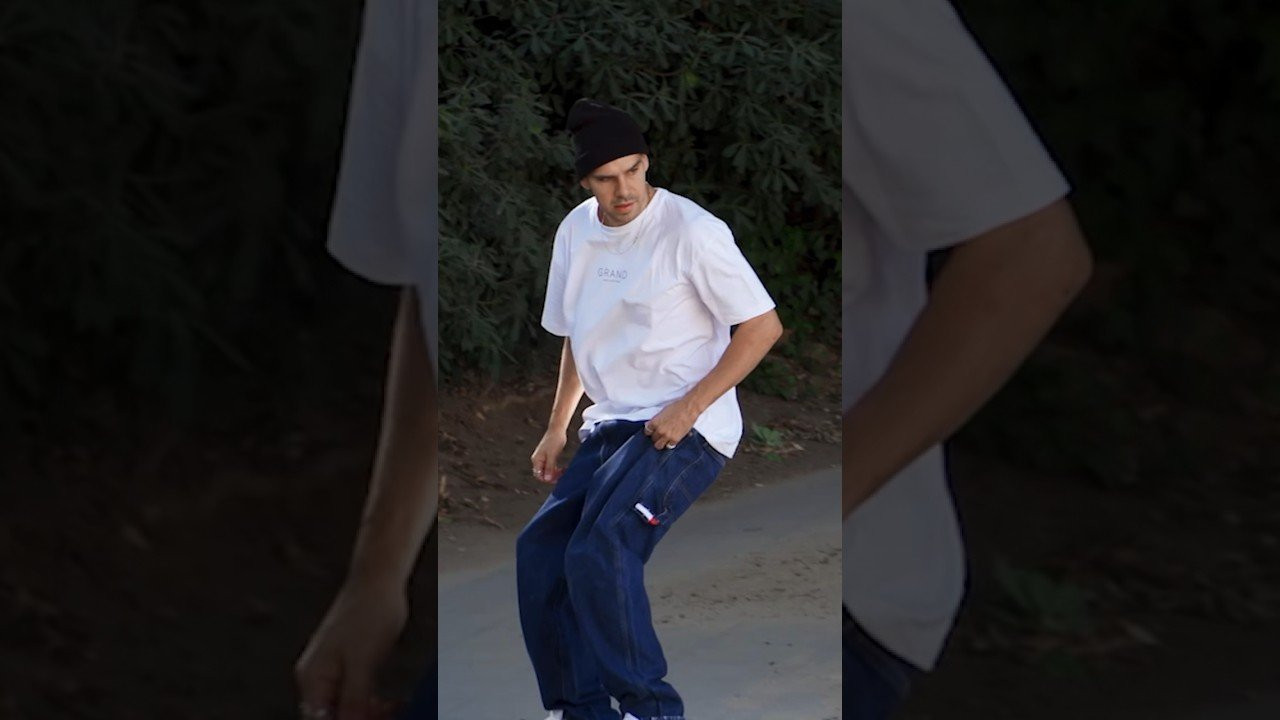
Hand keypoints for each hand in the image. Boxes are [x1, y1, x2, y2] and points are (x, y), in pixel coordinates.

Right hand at [295, 579, 407, 719]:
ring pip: (348, 708)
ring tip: (394, 711)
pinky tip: (393, 704)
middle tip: (388, 717)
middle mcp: (317, 677)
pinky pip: (358, 695)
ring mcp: (333, 671)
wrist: (380, 580)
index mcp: (313, 677)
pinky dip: (374, 703)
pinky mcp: (350, 665)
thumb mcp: (363, 663)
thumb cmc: (369, 613)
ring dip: (370, 715)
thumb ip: (353, 699)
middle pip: (333, 716)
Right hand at [530, 430, 566, 483]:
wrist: (557, 430)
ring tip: (564, 472)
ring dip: (556, 474)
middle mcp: (538, 460)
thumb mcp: (552, 455)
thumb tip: (547, 479)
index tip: (557, 479)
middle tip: (562, 476)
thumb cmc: (554, 440)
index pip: (539, 475)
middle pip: (543, 474)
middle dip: (552, 477)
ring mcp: (543, 459)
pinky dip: (557, 469)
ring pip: (548, 471)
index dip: (547, 479)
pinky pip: (551, 467)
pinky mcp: (548, 457)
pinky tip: (564, 469)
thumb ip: (549, 467)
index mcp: (537, 460)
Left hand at [644, 397, 700, 449]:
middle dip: (656, 437)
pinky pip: (669, 446)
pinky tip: (672, 439)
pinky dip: (670, 443)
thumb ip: (657, 420)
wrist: (689, 408)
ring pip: (659, 445)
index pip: (647, 431)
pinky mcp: (675, 439)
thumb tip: (652, 425)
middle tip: (660, 434)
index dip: (650, 431)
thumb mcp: (663, 412)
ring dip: (661, 442)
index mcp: (655, 422)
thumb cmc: (677, 407)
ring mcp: (667, 436)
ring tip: (665, 439)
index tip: (652, 431)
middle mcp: (659, 430)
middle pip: (653, 439)